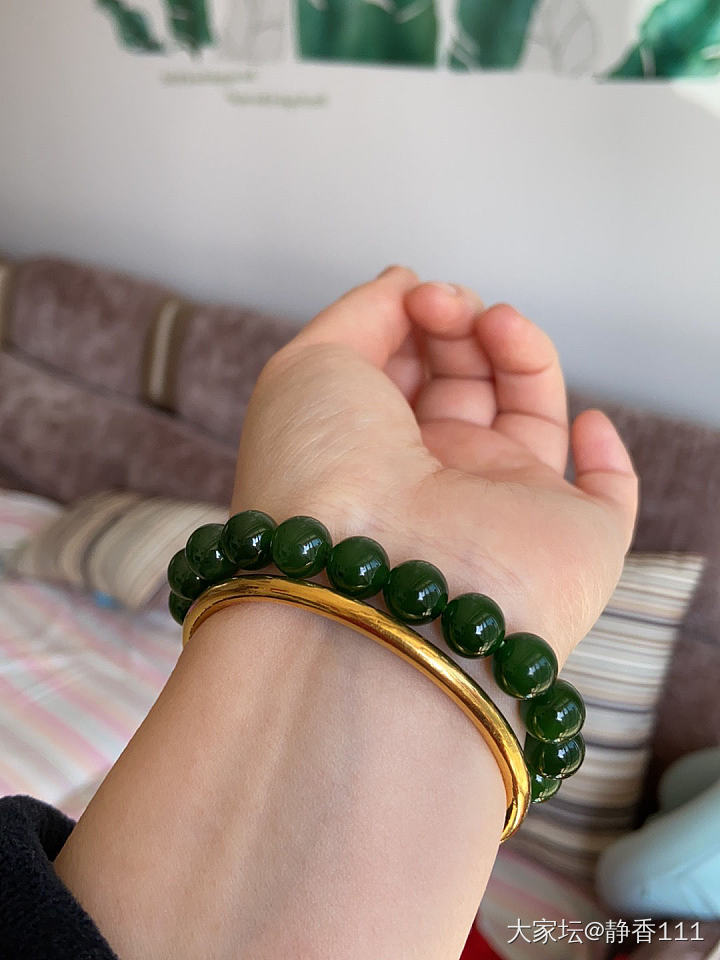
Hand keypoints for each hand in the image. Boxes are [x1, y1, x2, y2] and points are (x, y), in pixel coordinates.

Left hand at [233, 267, 637, 665]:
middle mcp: (434, 484)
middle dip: (459, 327)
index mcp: (371, 453)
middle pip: (467, 385)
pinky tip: (587, 418)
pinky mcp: (574, 542)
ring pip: (531, 416)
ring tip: (495, 323)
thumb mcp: (308, 366)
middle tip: (443, 305)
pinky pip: (607, 497)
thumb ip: (361, 313)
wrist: (378, 584)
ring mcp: (504, 511)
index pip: (408, 374)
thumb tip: (403, 281)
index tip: (413, 295)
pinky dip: (606, 453)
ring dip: (520, 353)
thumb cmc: (324, 474)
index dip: (415, 322)